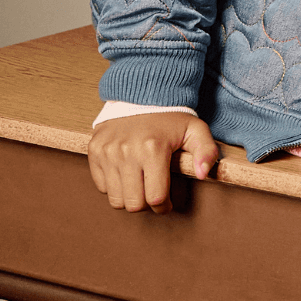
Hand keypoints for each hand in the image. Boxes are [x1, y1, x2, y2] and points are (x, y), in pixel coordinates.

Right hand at [87, 111, 217, 214]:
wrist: (141, 93)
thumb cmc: (170, 117)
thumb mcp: (195, 129)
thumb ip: (207, 151)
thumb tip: (203, 174)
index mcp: (153, 148)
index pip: (156, 198)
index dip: (163, 206)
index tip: (166, 203)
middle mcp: (127, 151)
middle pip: (134, 204)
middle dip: (146, 204)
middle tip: (153, 193)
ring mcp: (108, 152)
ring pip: (116, 200)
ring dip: (129, 197)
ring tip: (140, 184)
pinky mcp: (94, 151)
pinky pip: (102, 186)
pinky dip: (114, 186)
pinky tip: (126, 173)